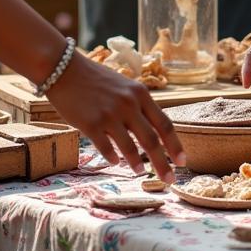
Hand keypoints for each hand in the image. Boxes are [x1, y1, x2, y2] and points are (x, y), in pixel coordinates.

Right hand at [47, 53, 184, 181]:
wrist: (67, 70)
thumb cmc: (98, 80)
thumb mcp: (126, 87)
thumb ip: (139, 107)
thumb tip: (153, 132)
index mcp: (141, 94)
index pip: (165, 124)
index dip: (175, 145)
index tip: (183, 161)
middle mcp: (129, 104)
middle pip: (152, 140)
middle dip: (163, 163)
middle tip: (170, 180)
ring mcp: (110, 115)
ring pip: (130, 147)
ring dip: (137, 163)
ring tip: (141, 173)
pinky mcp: (91, 124)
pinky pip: (106, 148)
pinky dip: (113, 158)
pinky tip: (115, 162)